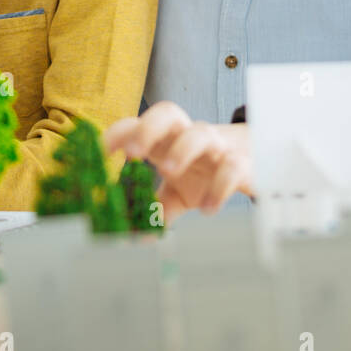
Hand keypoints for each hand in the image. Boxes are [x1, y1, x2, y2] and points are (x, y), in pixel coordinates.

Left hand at [103, 101, 253, 219]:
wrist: (250, 166)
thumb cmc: (203, 174)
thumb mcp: (176, 193)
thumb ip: (155, 210)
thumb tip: (133, 237)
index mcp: (166, 140)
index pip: (137, 124)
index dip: (118, 133)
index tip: (100, 151)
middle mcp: (188, 136)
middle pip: (168, 113)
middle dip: (148, 128)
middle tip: (133, 152)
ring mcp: (215, 147)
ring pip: (201, 133)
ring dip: (182, 149)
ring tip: (168, 171)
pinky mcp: (241, 163)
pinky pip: (232, 167)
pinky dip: (219, 187)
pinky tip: (208, 208)